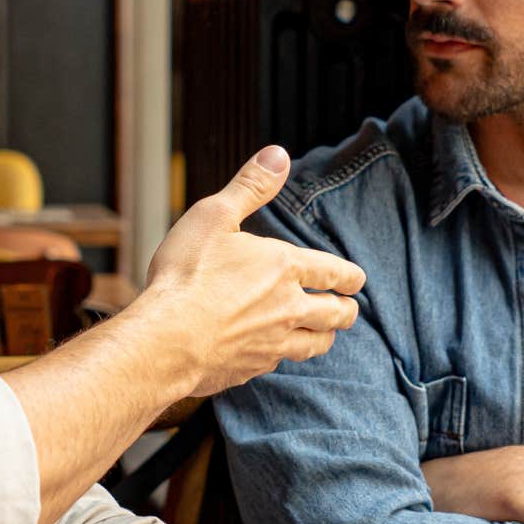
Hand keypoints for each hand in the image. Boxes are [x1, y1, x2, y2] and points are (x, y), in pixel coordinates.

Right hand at [139, 146, 365, 398]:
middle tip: (348, 309)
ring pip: (316, 344)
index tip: (357, 280)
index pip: (332, 271)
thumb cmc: (186, 275)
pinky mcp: (252, 368)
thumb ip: (250, 186)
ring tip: (327, 335)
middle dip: (345, 310)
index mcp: (283, 268)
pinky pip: (281, 364)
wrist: (165, 340)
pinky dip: (286, 357)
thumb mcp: (215, 216)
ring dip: (325, 337)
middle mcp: (288, 308)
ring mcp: (273, 343)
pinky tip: (278, 354)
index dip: (349, 275)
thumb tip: (278, 155)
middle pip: (335, 313)